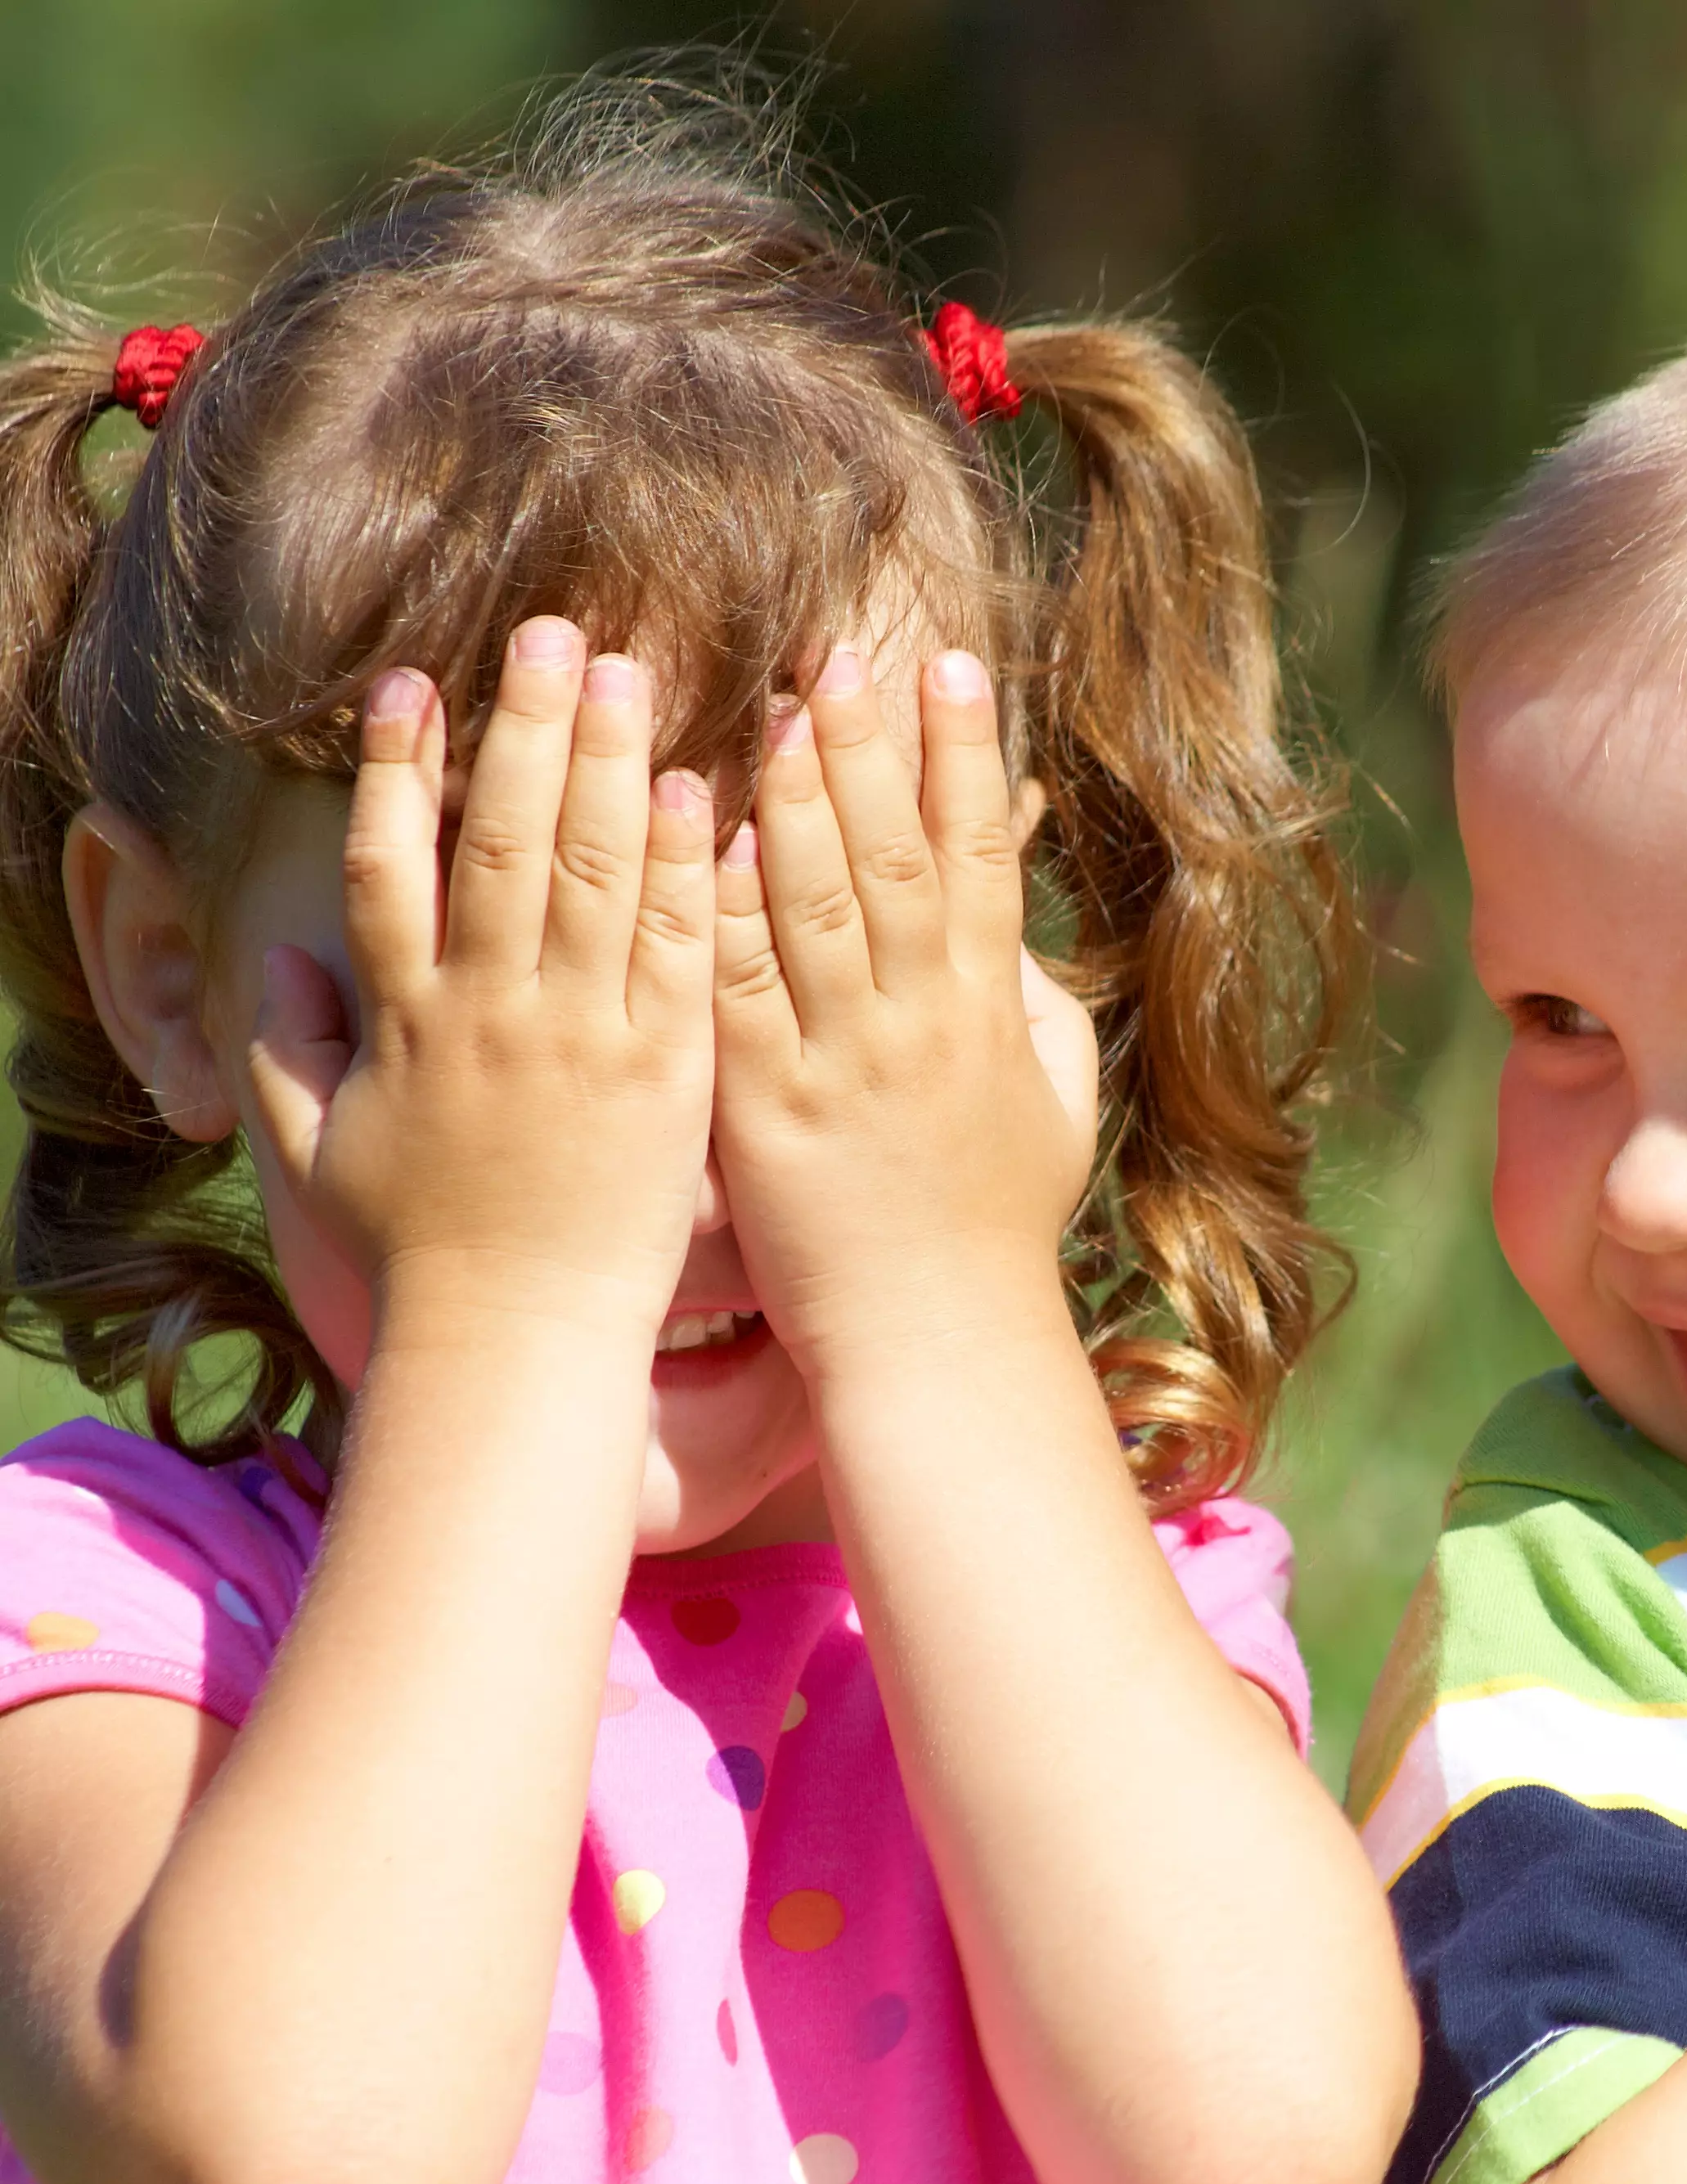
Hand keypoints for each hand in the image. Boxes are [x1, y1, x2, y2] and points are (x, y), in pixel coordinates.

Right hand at [246, 622, 718, 1335]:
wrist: (517, 1338)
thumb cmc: (422, 1255)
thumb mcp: (326, 1152)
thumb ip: (291, 1052)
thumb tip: (274, 964)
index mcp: (407, 1020)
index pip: (392, 865)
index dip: (397, 769)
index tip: (409, 683)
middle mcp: (491, 1011)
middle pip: (505, 839)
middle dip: (527, 726)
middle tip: (554, 632)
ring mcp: (581, 1035)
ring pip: (595, 872)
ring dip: (612, 763)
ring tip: (630, 670)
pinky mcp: (666, 1070)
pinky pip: (678, 948)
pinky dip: (686, 866)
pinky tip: (702, 789)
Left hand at [709, 645, 1091, 1378]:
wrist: (935, 1338)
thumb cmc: (993, 1224)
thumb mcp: (1052, 1103)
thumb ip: (1033, 1004)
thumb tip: (1007, 918)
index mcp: (988, 1011)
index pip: (977, 855)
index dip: (964, 755)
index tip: (948, 665)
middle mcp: (919, 1021)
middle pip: (893, 855)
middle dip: (867, 747)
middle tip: (838, 650)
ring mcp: (840, 1059)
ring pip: (815, 902)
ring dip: (792, 798)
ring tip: (768, 704)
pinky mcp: (764, 1104)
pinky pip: (737, 987)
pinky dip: (723, 906)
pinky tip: (702, 833)